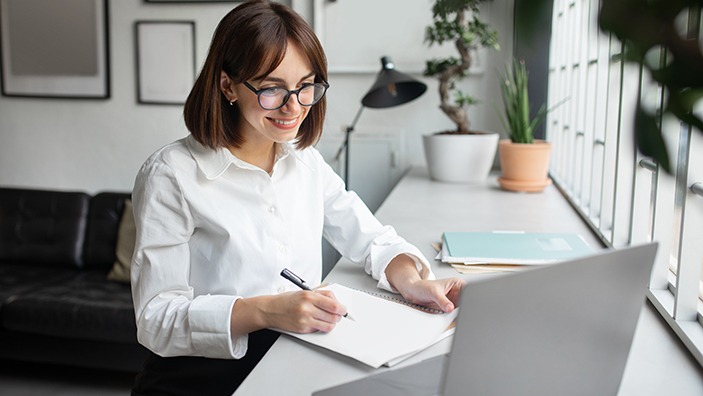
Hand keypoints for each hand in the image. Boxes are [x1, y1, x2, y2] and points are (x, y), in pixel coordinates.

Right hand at [231, 290, 347, 335]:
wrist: (270, 310)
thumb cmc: (287, 300)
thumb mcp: (304, 291)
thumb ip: (322, 294)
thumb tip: (336, 301)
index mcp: (309, 296)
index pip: (333, 305)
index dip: (342, 309)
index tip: (343, 309)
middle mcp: (307, 308)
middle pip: (333, 316)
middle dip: (338, 316)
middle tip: (337, 315)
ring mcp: (304, 320)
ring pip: (328, 325)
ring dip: (331, 323)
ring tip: (327, 318)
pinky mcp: (302, 329)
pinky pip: (318, 330)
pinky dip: (321, 326)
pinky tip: (316, 321)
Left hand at [385, 254, 463, 312]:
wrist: (413, 293)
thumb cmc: (421, 287)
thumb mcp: (433, 292)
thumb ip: (442, 301)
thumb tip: (450, 308)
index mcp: (457, 284)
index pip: (467, 292)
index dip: (467, 300)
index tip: (462, 307)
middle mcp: (457, 293)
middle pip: (466, 304)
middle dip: (462, 310)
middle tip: (455, 314)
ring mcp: (454, 302)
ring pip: (460, 312)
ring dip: (456, 315)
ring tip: (448, 315)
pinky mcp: (449, 310)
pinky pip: (453, 317)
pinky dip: (451, 319)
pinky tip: (446, 318)